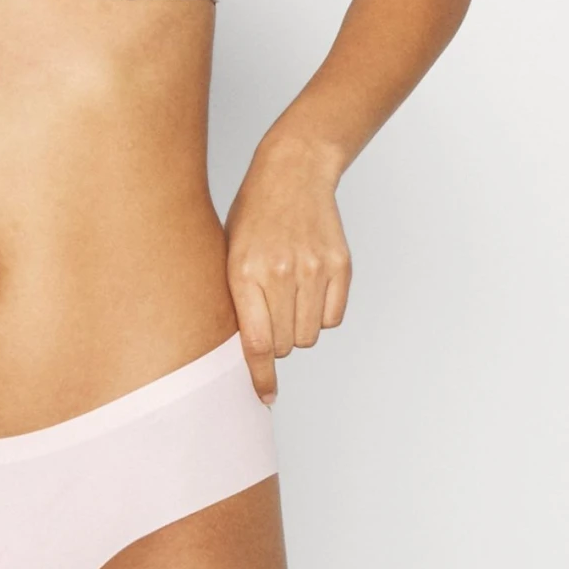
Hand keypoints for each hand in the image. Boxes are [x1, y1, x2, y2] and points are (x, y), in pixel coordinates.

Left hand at [225, 136, 351, 404]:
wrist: (293, 171)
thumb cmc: (253, 215)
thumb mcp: (228, 253)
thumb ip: (237, 302)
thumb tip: (247, 354)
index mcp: (244, 272)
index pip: (256, 343)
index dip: (260, 377)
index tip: (265, 397)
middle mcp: (281, 273)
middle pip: (284, 345)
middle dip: (275, 341)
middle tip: (269, 314)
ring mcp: (314, 269)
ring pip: (309, 335)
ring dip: (297, 328)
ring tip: (288, 295)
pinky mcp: (340, 266)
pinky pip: (333, 318)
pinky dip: (321, 313)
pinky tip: (309, 287)